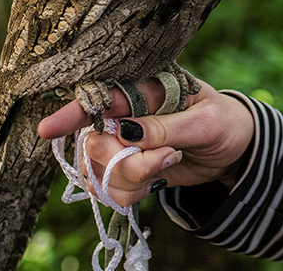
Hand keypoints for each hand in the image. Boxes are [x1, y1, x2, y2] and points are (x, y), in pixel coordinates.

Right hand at [37, 78, 254, 206]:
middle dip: (125, 160)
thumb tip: (126, 131)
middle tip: (167, 155)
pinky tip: (158, 179)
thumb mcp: (205, 121)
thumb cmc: (222, 121)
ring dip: (133, 178)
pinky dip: (132, 193)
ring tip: (170, 162)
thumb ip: (166, 126)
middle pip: (94, 144)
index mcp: (144, 89)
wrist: (234, 148)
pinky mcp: (126, 170)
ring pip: (99, 171)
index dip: (72, 113)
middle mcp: (125, 115)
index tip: (49, 129)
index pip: (100, 98)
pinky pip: (111, 190)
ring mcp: (122, 145)